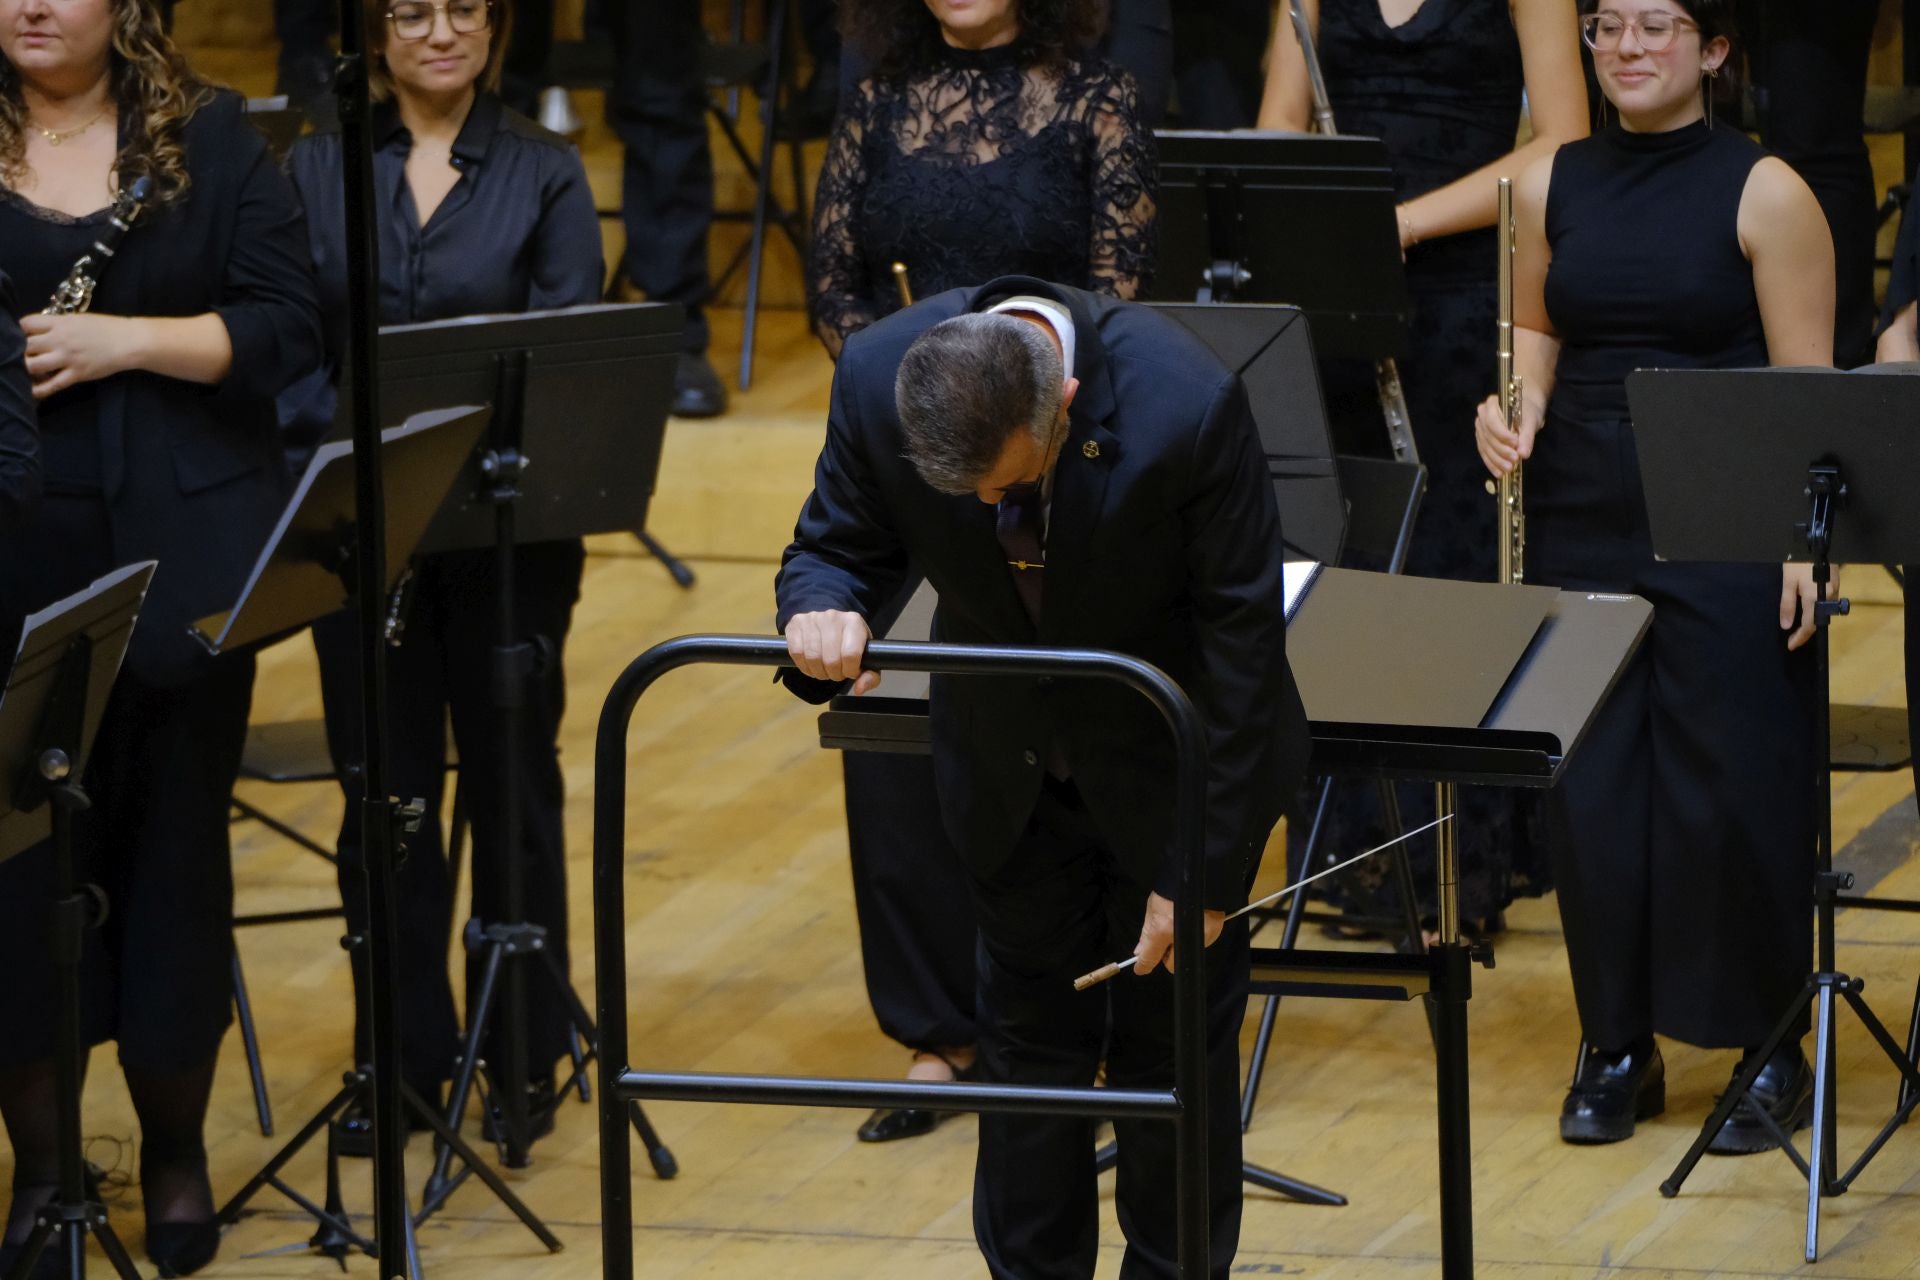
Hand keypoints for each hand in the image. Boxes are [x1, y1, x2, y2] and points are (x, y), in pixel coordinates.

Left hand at [21, 312, 139, 397]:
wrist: (129, 341)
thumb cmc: (106, 328)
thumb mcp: (78, 319)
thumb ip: (58, 325)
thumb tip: (41, 332)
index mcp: (60, 323)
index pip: (26, 323)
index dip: (22, 330)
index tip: (27, 336)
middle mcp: (60, 339)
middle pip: (25, 345)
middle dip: (23, 351)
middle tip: (28, 355)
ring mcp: (68, 358)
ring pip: (33, 365)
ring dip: (28, 369)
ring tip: (31, 370)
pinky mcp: (77, 374)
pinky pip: (53, 385)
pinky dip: (40, 390)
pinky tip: (34, 391)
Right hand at [783, 609, 880, 693]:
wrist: (827, 623)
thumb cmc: (848, 642)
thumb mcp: (866, 657)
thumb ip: (870, 676)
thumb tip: (859, 689)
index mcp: (854, 622)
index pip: (851, 654)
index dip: (850, 671)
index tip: (850, 672)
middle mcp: (833, 617)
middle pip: (831, 659)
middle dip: (834, 674)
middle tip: (836, 673)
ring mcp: (812, 618)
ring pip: (812, 657)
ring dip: (818, 672)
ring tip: (824, 670)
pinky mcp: (796, 624)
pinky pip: (797, 653)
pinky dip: (804, 666)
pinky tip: (811, 665)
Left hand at [1131, 891, 1225, 975]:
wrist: (1202, 872)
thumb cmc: (1173, 887)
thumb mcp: (1153, 906)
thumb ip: (1147, 933)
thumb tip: (1140, 951)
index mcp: (1162, 929)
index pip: (1150, 958)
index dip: (1143, 965)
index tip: (1140, 968)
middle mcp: (1182, 937)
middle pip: (1171, 965)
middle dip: (1166, 957)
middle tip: (1164, 941)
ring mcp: (1201, 937)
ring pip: (1187, 955)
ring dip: (1181, 946)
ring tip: (1180, 926)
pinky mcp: (1215, 933)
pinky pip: (1200, 945)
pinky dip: (1194, 938)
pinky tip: (1192, 923)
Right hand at [1474, 392, 1540, 477]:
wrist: (1525, 412)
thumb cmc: (1527, 412)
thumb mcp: (1531, 422)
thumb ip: (1527, 437)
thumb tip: (1523, 454)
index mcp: (1492, 404)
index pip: (1492, 421)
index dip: (1502, 434)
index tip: (1515, 444)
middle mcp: (1482, 416)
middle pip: (1488, 436)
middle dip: (1501, 450)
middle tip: (1514, 460)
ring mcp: (1480, 428)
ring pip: (1485, 446)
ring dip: (1496, 460)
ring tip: (1509, 469)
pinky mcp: (1481, 440)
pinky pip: (1484, 453)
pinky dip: (1492, 464)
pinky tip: (1499, 473)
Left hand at [1780, 562, 1834, 651]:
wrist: (1815, 543)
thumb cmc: (1798, 562)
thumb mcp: (1787, 583)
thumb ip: (1787, 605)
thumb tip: (1786, 626)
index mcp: (1815, 599)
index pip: (1809, 625)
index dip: (1800, 637)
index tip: (1790, 646)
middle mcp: (1828, 597)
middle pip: (1818, 620)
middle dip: (1806, 632)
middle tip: (1793, 639)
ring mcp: (1834, 590)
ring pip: (1824, 612)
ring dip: (1812, 622)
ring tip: (1798, 629)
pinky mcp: (1835, 584)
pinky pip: (1826, 603)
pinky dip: (1817, 611)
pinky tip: (1807, 612)